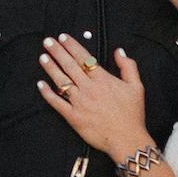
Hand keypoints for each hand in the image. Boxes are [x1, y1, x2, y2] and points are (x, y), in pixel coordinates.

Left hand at [35, 35, 149, 161]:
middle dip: (57, 52)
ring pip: (61, 81)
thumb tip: (118, 51)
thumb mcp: (137, 86)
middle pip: (70, 66)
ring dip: (51, 68)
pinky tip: (40, 84)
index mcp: (103, 79)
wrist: (126, 139)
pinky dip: (47, 93)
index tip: (63, 37)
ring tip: (43, 57)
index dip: (72, 46)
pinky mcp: (73, 117)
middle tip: (48, 41)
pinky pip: (57, 103)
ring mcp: (79, 103)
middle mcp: (88, 88)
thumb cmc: (132, 114)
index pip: (84, 58)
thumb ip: (128, 66)